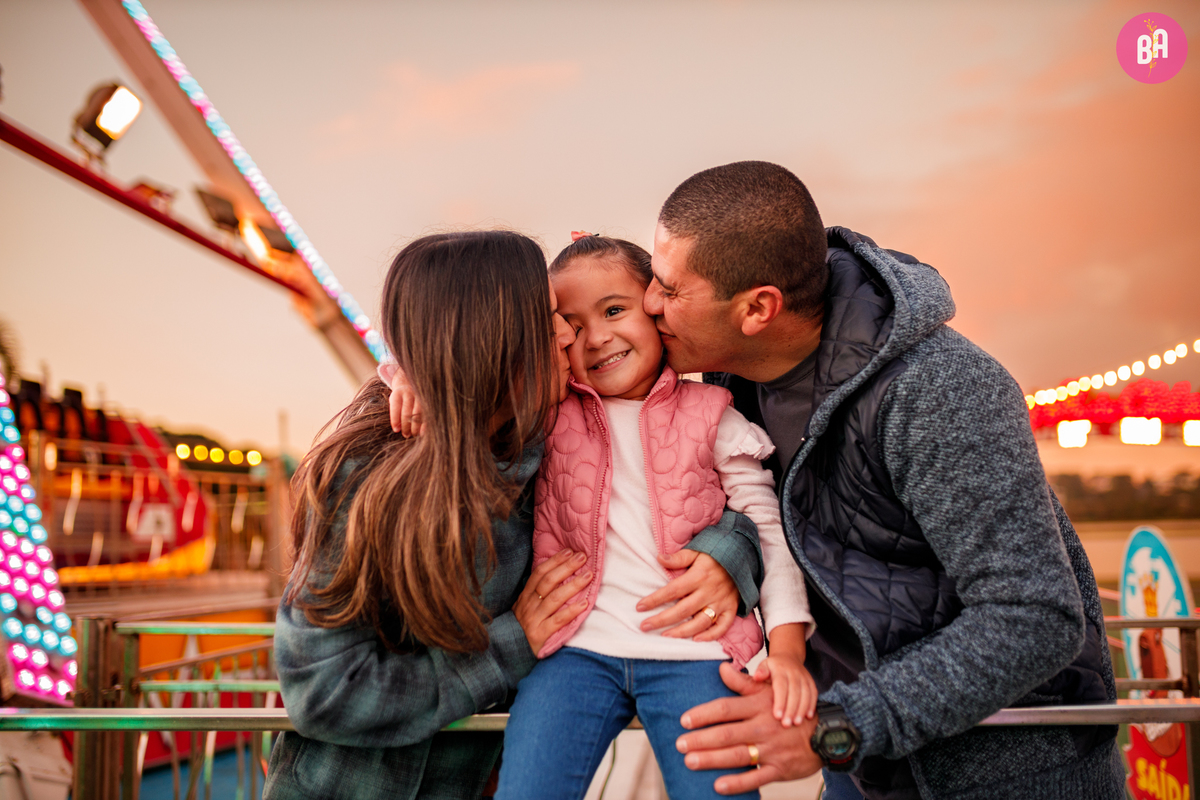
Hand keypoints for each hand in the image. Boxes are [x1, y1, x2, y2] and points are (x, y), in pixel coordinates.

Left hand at [385, 365, 423, 436]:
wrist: (412, 380)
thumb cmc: (402, 396)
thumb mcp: (395, 400)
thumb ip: (395, 412)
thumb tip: (397, 429)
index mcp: (398, 393)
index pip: (395, 407)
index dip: (395, 420)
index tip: (396, 430)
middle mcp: (409, 393)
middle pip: (407, 412)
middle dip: (406, 426)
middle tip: (405, 435)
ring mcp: (420, 395)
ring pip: (417, 414)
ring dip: (415, 426)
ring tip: (413, 434)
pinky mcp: (428, 399)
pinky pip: (427, 413)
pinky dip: (425, 424)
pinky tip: (422, 431)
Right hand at [512, 549, 591, 654]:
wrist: (510, 654)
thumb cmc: (523, 629)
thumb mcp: (525, 609)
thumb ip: (537, 594)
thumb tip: (557, 575)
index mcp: (525, 597)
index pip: (539, 573)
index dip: (554, 561)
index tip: (569, 551)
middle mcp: (529, 605)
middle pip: (548, 582)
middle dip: (566, 567)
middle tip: (582, 557)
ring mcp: (534, 619)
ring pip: (554, 598)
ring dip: (572, 585)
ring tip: (588, 576)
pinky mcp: (540, 634)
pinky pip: (558, 620)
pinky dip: (571, 611)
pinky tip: (584, 604)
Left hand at [637, 551, 738, 639]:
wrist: (744, 556)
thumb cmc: (717, 554)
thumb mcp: (697, 551)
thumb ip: (678, 558)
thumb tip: (659, 558)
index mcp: (699, 576)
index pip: (672, 590)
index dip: (655, 600)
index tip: (640, 607)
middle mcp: (709, 591)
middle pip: (682, 610)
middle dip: (662, 619)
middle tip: (645, 626)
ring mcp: (721, 602)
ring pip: (700, 622)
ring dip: (682, 631)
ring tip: (665, 636)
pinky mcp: (731, 609)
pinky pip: (722, 626)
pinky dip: (711, 635)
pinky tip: (696, 640)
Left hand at [676, 662, 822, 794]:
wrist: (824, 734)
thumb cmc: (788, 710)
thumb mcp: (769, 692)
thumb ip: (743, 683)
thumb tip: (721, 668)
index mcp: (758, 706)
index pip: (726, 708)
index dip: (704, 714)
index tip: (685, 720)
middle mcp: (763, 727)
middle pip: (727, 733)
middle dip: (701, 739)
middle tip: (680, 743)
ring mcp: (771, 750)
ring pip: (737, 755)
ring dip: (712, 759)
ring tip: (690, 761)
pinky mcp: (779, 769)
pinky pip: (756, 777)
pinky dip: (737, 782)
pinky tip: (718, 785)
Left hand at [753, 653, 816, 728]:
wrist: (788, 657)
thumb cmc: (773, 667)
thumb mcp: (764, 665)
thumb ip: (761, 672)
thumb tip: (757, 677)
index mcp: (780, 669)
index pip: (781, 686)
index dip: (780, 701)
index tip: (777, 715)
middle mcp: (794, 673)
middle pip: (794, 692)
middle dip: (791, 709)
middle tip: (786, 724)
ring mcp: (804, 677)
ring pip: (805, 694)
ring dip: (802, 709)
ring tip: (797, 723)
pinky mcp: (811, 682)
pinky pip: (813, 693)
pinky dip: (812, 705)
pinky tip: (808, 716)